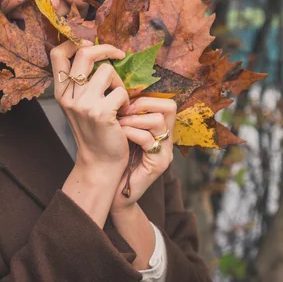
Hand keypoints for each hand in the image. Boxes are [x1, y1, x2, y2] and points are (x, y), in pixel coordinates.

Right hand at [50, 39, 129, 186]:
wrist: (99, 163)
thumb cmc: (94, 131)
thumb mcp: (80, 105)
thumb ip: (82, 82)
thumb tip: (95, 51)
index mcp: (60, 91)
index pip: (57, 53)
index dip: (75, 42)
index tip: (91, 44)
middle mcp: (68, 95)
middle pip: (84, 53)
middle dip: (106, 49)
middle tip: (119, 55)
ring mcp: (83, 104)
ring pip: (107, 71)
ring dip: (119, 82)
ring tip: (118, 99)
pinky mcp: (101, 112)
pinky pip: (121, 91)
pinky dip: (126, 100)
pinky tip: (122, 114)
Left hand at [110, 97, 176, 213]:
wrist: (113, 189)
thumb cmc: (114, 157)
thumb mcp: (123, 130)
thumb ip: (129, 114)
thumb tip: (121, 92)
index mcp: (161, 130)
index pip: (167, 103)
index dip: (147, 99)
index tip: (126, 106)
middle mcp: (168, 139)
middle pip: (169, 107)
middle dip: (142, 105)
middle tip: (123, 113)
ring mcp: (166, 152)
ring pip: (157, 121)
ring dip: (132, 120)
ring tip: (117, 126)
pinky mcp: (159, 164)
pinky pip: (147, 139)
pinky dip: (130, 133)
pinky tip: (119, 137)